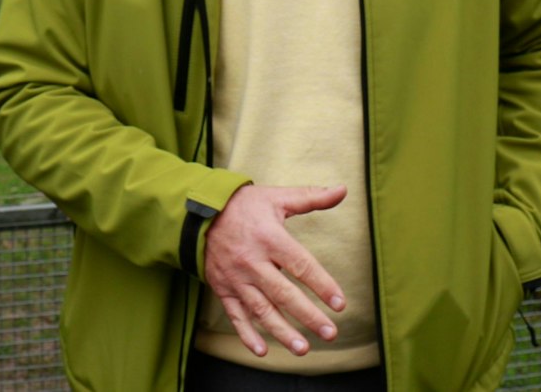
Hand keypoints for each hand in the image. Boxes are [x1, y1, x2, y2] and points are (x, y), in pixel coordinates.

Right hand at [203, 184, 347, 357]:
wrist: (198, 213)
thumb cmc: (243, 205)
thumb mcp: (275, 197)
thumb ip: (310, 197)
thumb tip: (342, 190)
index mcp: (269, 237)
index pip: (300, 265)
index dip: (321, 284)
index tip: (340, 303)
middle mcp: (252, 261)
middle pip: (283, 293)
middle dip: (308, 316)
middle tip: (330, 333)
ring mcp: (236, 278)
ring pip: (261, 309)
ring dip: (282, 331)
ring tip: (303, 348)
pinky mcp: (223, 288)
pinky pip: (236, 315)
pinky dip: (247, 334)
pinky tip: (262, 350)